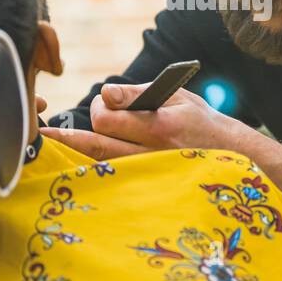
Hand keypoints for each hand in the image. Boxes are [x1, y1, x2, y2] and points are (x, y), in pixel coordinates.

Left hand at [40, 83, 243, 160]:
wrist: (232, 157)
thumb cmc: (201, 121)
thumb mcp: (177, 97)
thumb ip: (139, 93)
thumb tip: (105, 93)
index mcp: (161, 128)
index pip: (110, 118)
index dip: (100, 107)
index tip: (104, 101)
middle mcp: (153, 155)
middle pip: (99, 145)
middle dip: (77, 133)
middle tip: (62, 128)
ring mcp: (149, 175)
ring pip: (101, 165)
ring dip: (75, 154)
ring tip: (48, 145)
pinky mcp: (147, 187)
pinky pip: (112, 178)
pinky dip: (92, 169)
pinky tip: (75, 165)